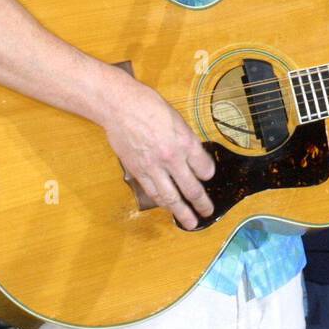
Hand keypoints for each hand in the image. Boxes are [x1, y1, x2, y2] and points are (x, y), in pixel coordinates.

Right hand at [100, 78, 215, 230]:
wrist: (120, 106)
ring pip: (171, 197)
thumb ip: (187, 140)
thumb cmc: (149, 106)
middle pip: (191, 188)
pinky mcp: (138, 171)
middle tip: (208, 211)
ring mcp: (153, 167)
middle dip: (202, 203)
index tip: (208, 176)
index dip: (208, 175)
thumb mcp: (177, 119)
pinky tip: (167, 208)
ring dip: (182, 212)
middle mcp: (172, 158)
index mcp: (185, 142)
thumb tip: (194, 156)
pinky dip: (161, 202)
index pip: (205, 169)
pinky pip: (153, 192)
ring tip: (190, 222)